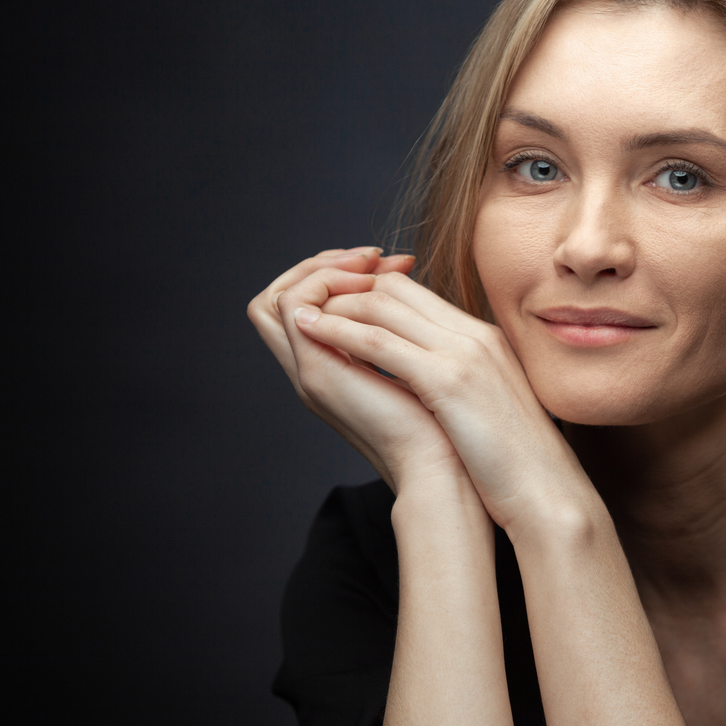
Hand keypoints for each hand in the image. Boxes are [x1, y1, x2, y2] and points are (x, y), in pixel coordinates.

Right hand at [248, 248, 464, 491]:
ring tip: (373, 263)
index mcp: (337, 369)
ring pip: (278, 296)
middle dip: (326, 264)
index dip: (341, 275)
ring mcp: (310, 370)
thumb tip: (414, 292)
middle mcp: (315, 368)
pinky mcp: (316, 370)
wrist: (446, 467)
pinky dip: (324, 281)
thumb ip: (404, 336)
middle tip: (377, 258)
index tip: (394, 266)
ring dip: (324, 267)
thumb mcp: (422, 366)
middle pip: (281, 297)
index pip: (308, 306)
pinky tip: (368, 282)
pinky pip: (292, 304)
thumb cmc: (448, 425)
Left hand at [291, 268, 577, 531]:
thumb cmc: (518, 460)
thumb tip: (423, 384)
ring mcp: (463, 353)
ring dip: (334, 307)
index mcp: (482, 338)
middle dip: (344, 293)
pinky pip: (381, 342)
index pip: (411, 292)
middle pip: (393, 288)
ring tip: (299, 317)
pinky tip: (310, 335)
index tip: (335, 314)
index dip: (366, 295)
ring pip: (382, 305)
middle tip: (310, 310)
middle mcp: (472, 335)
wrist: (547, 489)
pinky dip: (339, 333)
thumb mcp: (489, 404)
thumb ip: (462, 380)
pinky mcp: (449, 379)